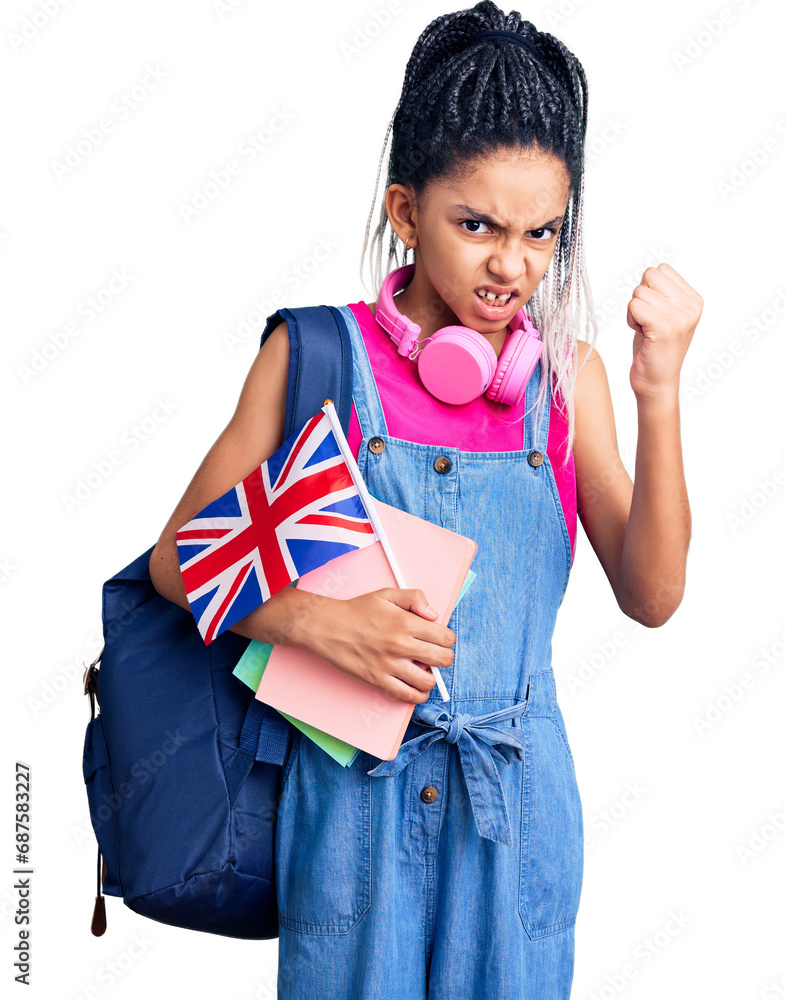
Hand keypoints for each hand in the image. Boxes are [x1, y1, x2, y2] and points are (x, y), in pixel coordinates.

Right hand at [306, 588, 455, 704]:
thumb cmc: (357, 610)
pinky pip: (407, 696)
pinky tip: (415, 686)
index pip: (445, 637)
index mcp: (406, 622)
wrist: (328, 626)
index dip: (447, 639)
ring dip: (431, 678)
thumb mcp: (387, 594)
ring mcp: (389, 665)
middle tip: (436, 656)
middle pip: (443, 660)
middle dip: (444, 658)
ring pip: (428, 682)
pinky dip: (417, 695)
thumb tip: (434, 614)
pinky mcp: (378, 679)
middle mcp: (400, 644)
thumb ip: (414, 598)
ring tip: (424, 671)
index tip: (440, 639)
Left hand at [626, 263, 702, 400]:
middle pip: (649, 275)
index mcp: (694, 300)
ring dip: (634, 311)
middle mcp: (691, 306)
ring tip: (646, 330)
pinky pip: (633, 306)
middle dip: (641, 297)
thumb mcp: (666, 314)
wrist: (657, 382)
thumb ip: (663, 292)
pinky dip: (631, 320)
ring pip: (638, 292)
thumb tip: (651, 270)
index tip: (655, 313)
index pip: (661, 269)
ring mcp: (679, 317)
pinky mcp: (664, 327)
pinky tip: (642, 334)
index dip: (649, 289)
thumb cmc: (655, 348)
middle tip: (648, 321)